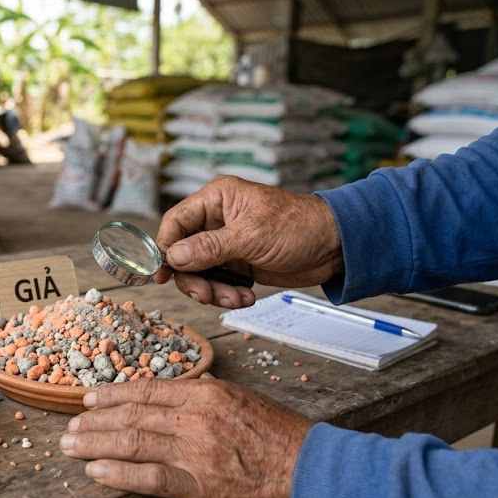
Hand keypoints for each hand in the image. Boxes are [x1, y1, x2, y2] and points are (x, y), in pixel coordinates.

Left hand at [60, 378, 311, 497]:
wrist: (312, 473)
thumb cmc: (282, 439)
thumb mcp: (243, 401)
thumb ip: (206, 398)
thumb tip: (177, 395)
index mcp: (206, 393)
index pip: (148, 390)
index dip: (113, 393)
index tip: (90, 397)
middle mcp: (196, 417)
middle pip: (132, 415)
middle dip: (95, 421)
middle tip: (69, 425)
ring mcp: (195, 451)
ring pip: (133, 442)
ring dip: (95, 443)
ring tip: (70, 446)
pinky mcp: (199, 485)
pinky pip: (149, 477)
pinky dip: (118, 474)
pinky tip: (96, 473)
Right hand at [154, 176, 343, 308]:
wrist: (335, 247)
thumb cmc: (299, 227)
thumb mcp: (251, 236)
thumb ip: (210, 247)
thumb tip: (174, 257)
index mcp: (216, 199)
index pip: (175, 222)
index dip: (164, 247)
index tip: (163, 273)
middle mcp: (217, 220)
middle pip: (183, 253)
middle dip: (193, 278)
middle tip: (205, 295)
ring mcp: (227, 244)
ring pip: (199, 272)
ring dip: (213, 290)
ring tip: (235, 299)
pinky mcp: (238, 264)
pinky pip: (218, 283)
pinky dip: (227, 294)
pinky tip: (246, 297)